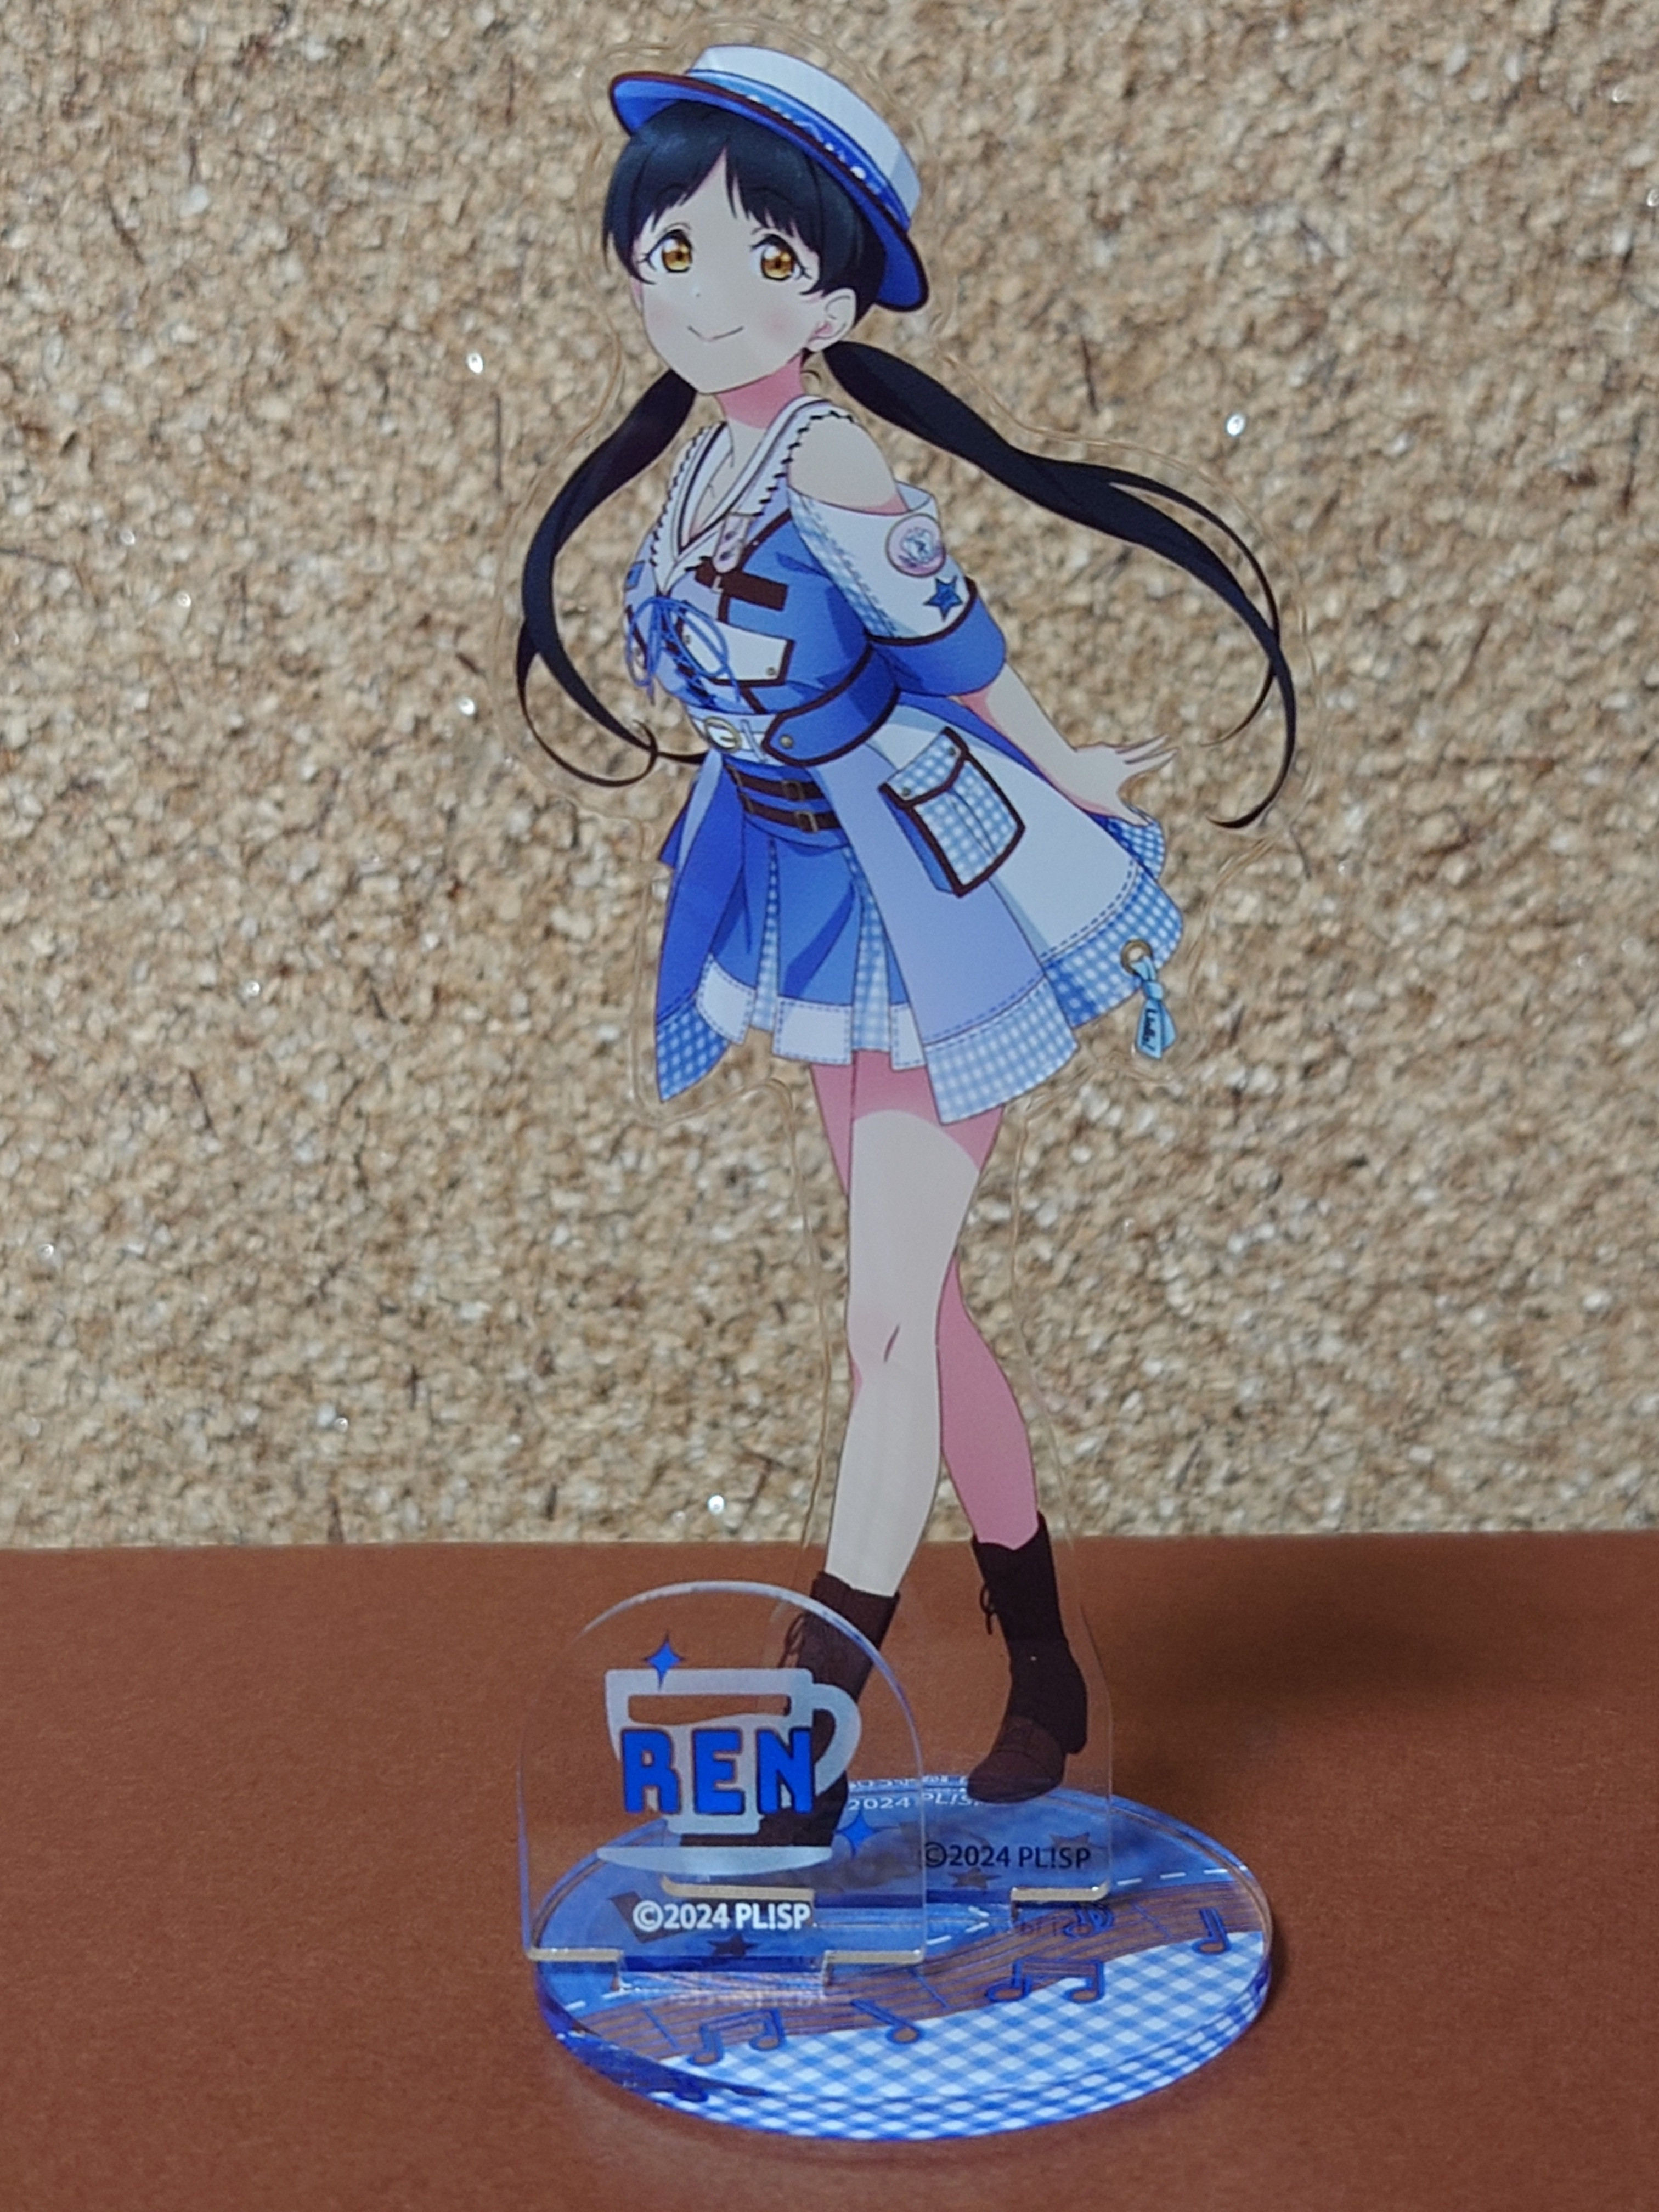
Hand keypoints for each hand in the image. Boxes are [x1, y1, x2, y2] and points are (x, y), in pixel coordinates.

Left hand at [1045, 735, 1172, 820]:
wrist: (1059, 768)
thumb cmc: (1082, 790)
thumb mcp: (1108, 807)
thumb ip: (1128, 817)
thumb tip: (1146, 826)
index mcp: (1123, 770)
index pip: (1148, 762)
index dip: (1162, 757)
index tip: (1174, 749)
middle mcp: (1116, 756)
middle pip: (1140, 749)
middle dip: (1154, 744)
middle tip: (1166, 737)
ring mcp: (1103, 752)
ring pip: (1124, 748)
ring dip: (1135, 746)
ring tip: (1141, 745)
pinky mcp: (1090, 751)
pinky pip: (1107, 750)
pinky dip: (1115, 751)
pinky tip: (1109, 752)